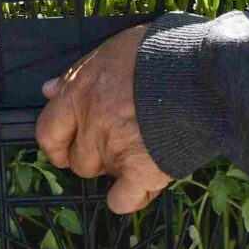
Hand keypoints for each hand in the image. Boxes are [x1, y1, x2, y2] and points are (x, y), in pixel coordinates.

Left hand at [39, 24, 173, 215]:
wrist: (201, 69)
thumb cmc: (161, 52)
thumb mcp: (113, 48)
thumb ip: (78, 72)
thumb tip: (49, 90)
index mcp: (80, 93)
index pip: (48, 131)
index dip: (56, 143)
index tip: (65, 146)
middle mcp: (91, 125)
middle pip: (76, 158)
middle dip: (92, 154)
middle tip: (117, 141)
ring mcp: (114, 150)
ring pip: (99, 174)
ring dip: (113, 168)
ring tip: (139, 152)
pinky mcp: (142, 171)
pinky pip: (123, 200)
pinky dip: (130, 197)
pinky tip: (142, 185)